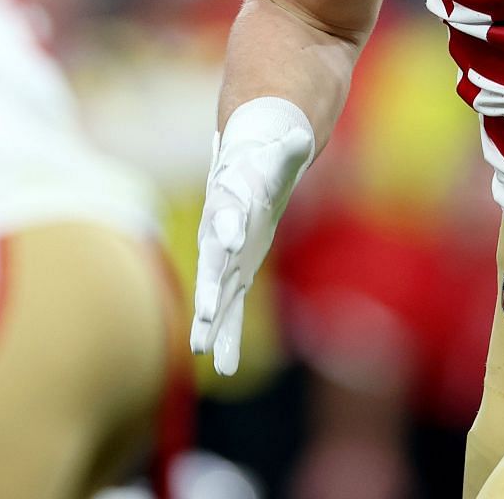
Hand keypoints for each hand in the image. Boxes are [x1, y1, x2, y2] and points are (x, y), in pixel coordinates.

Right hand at [190, 97, 315, 375]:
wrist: (249, 173)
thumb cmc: (263, 161)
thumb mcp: (279, 154)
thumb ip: (288, 148)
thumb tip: (302, 136)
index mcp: (227, 203)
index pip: (224, 218)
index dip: (228, 230)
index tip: (233, 244)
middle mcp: (219, 237)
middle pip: (211, 268)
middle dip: (208, 294)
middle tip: (203, 321)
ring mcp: (225, 261)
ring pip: (216, 297)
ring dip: (211, 325)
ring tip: (202, 354)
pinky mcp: (235, 276)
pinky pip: (231, 309)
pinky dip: (229, 336)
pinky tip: (224, 366)